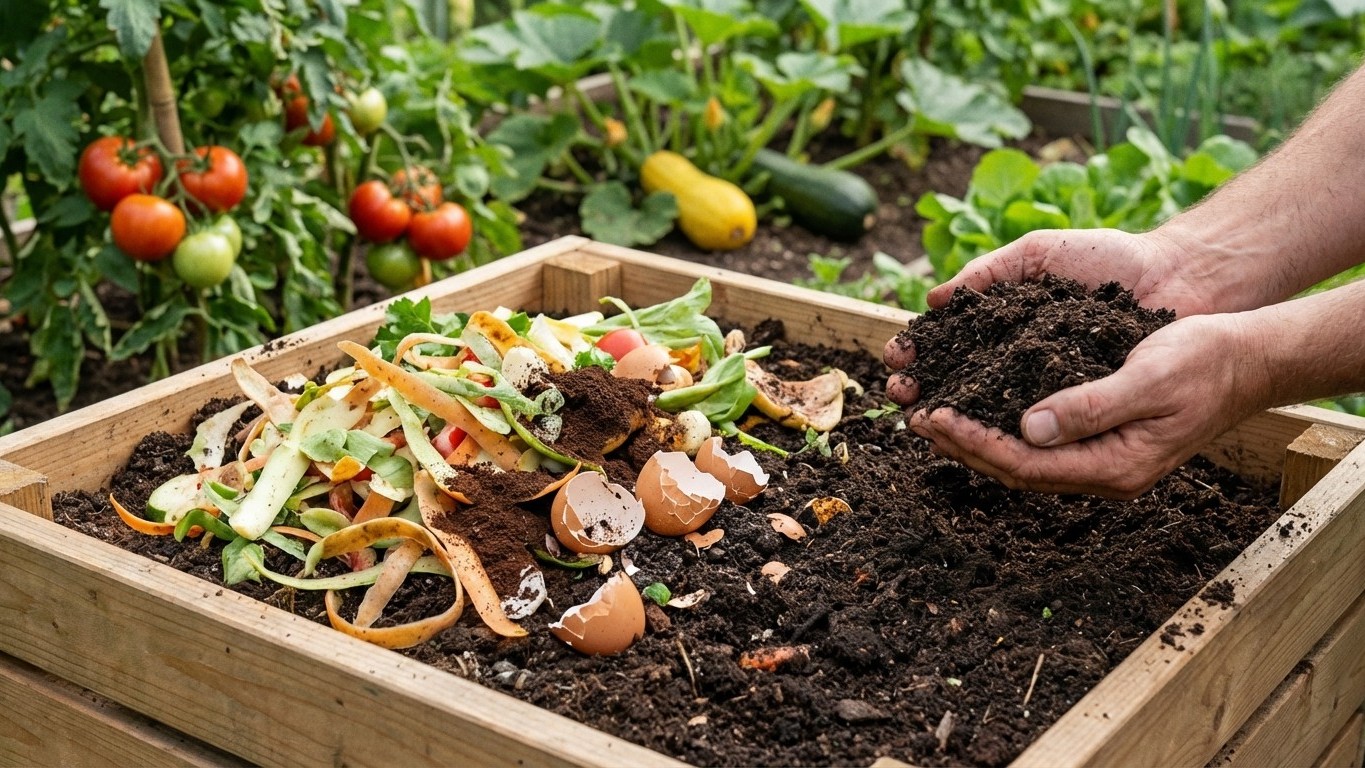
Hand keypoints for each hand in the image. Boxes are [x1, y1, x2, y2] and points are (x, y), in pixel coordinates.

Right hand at [883, 228, 1210, 406]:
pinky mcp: (1083, 411)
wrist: (1179, 274)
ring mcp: (1052, 390)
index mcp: (1007, 328)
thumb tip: (932, 302)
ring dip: (955, 418)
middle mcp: (1024, 365)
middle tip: (901, 393)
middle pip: (962, 387)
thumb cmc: (1110, 258)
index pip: (951, 349)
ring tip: (926, 417)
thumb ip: (988, 274)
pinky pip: (1039, 426)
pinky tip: (978, 433)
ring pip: (993, 413)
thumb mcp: (1039, 256)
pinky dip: (1004, 431)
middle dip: (926, 390)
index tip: (896, 358)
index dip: (920, 356)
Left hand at [906, 314, 1267, 497]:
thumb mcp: (1147, 377)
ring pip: (1024, 461)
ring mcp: (1103, 461)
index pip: (1026, 465)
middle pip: (1016, 471)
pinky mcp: (1101, 440)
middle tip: (916, 417)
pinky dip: (1001, 428)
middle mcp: (1104, 473)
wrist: (1247, 358)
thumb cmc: (1203, 361)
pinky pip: (1039, 444)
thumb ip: (1090, 406)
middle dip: (962, 446)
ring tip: (932, 417)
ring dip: (976, 441)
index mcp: (1115, 466)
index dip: (974, 443)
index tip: (934, 416)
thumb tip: (1028, 429)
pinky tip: (977, 409)